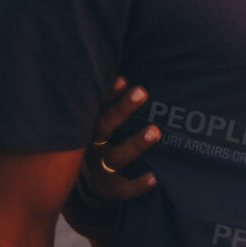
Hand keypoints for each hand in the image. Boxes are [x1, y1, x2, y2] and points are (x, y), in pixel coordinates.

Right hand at [79, 76, 160, 204]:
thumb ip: (113, 96)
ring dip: (135, 144)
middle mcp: (90, 145)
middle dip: (121, 109)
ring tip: (156, 131)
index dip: (106, 93)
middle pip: (102, 126)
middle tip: (142, 91)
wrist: (94, 181)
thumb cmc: (106, 138)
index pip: (94, 106)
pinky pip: (122, 189)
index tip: (122, 77)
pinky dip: (138, 184)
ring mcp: (98, 168)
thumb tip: (133, 58)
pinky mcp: (109, 188)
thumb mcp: (103, 117)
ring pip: (115, 157)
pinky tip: (156, 177)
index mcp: (89, 124)